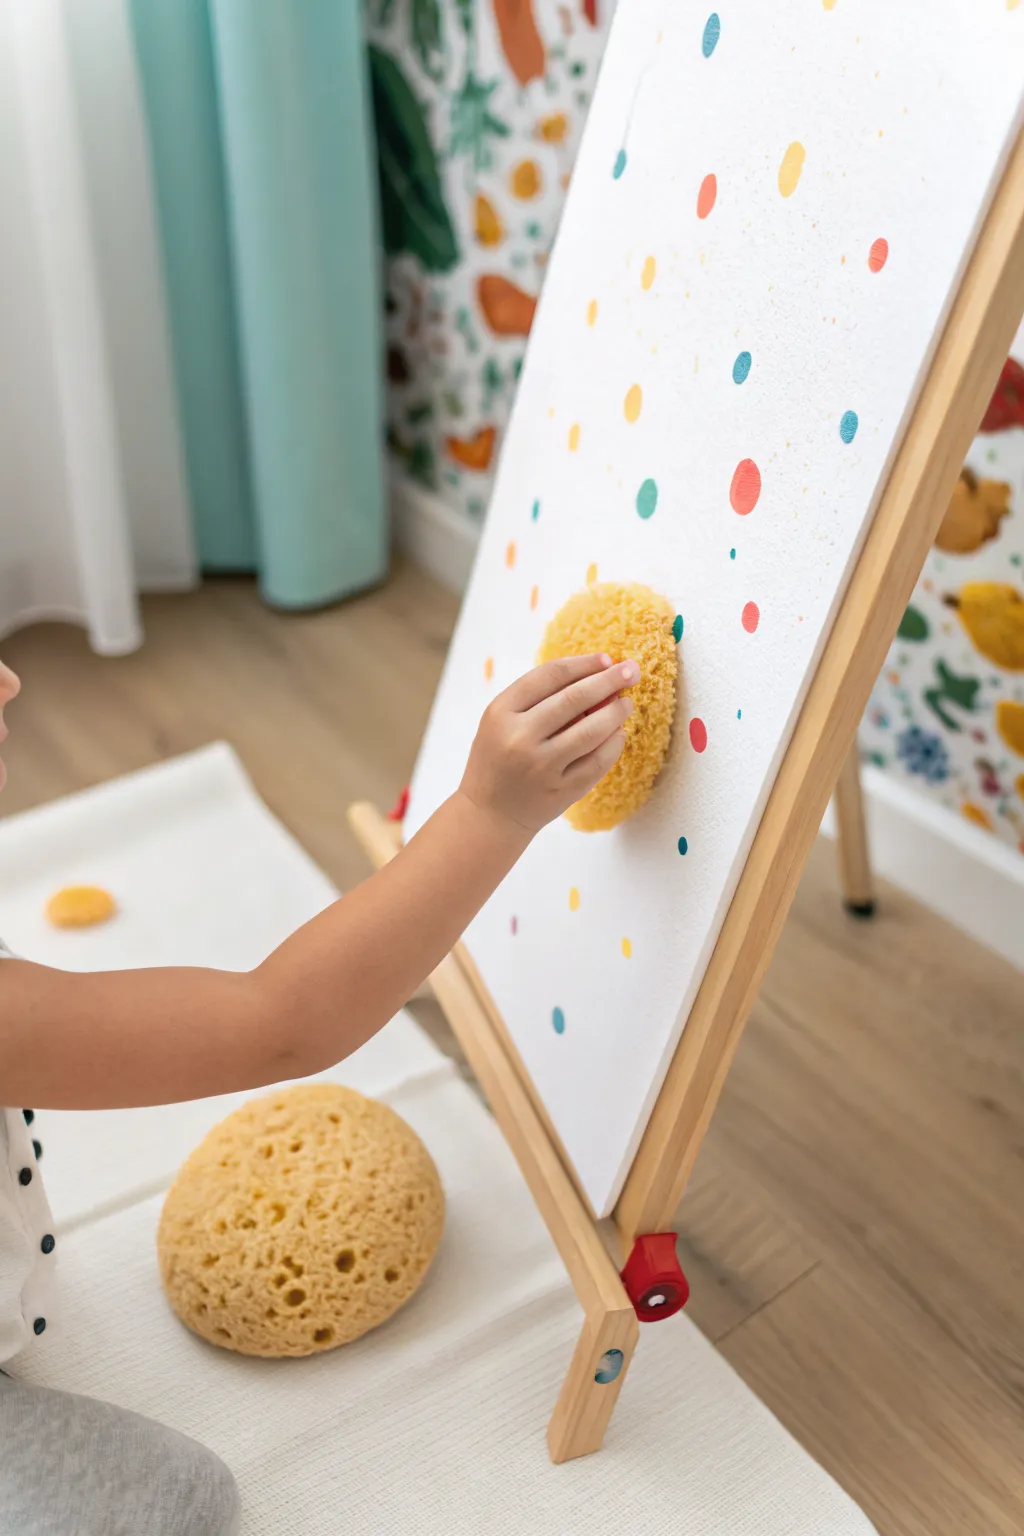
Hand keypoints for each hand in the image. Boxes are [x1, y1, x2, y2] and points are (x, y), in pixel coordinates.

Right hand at [459, 654, 637, 834]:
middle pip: (574, 698)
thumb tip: (598, 673)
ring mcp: (542, 767)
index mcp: (501, 712)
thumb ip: (540, 697)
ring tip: (626, 703)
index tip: (607, 659)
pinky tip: (618, 733)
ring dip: (616, 712)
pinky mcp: (561, 791)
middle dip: (609, 680)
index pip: (550, 675)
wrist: (489, 814)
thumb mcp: (503, 721)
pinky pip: (599, 761)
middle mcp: (520, 738)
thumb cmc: (499, 758)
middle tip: (633, 670)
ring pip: (592, 730)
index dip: (584, 664)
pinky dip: (614, 743)